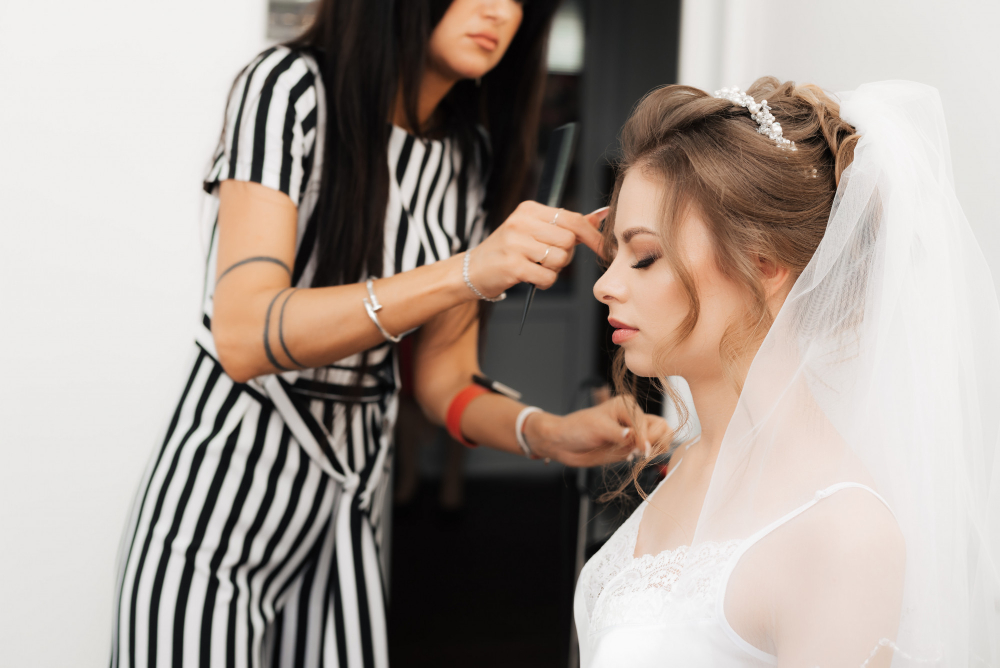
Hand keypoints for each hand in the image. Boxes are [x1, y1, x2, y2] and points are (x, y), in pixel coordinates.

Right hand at [466, 202, 609, 298]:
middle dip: (566, 255)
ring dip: (554, 270)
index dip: (592, 235)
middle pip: (569, 241)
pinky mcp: (512, 266)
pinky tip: (531, 278)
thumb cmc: (508, 250)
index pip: (572, 218)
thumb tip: (600, 216)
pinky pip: (547, 277)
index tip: (602, 248)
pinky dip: (544, 282)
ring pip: (560, 259)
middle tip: (548, 259)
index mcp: (529, 209)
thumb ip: (566, 224)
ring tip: (536, 268)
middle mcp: (521, 222)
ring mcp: (515, 244)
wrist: (473, 269)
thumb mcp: (534, 230)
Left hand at [524, 396, 670, 466]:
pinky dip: (647, 455)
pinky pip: (651, 450)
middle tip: (638, 452)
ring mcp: (634, 432)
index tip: (640, 450)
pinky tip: (633, 458)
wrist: (564, 443)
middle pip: (662, 427)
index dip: (645, 437)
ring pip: (661, 438)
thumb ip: (619, 434)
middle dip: (653, 441)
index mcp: (627, 405)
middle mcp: (633, 417)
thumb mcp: (598, 429)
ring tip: (637, 455)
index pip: (648, 422)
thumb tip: (636, 439)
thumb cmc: (577, 429)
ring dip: (654, 448)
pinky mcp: (632, 446)